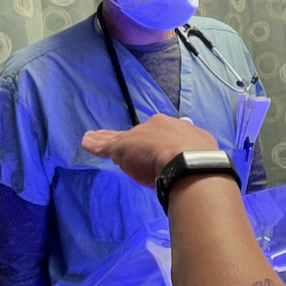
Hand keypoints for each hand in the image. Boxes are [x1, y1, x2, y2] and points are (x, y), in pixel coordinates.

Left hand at [82, 114, 218, 187]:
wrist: (185, 159)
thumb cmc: (196, 154)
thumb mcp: (199, 144)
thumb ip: (192, 144)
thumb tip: (196, 147)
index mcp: (169, 125)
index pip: (155, 132)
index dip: (151, 139)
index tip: (150, 145)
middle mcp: (150, 127)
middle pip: (134, 133)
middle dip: (125, 136)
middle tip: (115, 138)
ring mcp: (134, 138)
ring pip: (116, 138)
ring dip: (106, 138)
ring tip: (94, 137)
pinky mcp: (120, 149)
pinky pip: (103, 146)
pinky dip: (94, 144)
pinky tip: (86, 142)